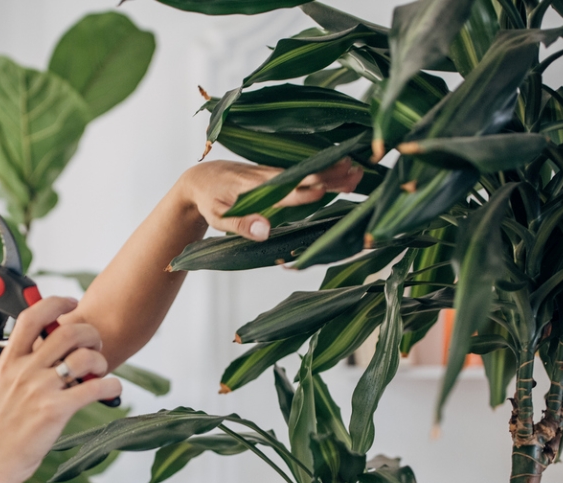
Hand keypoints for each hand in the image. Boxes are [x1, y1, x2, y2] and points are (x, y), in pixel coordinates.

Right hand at [0, 297, 121, 482]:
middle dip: (89, 333)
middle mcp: (24, 371)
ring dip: (100, 360)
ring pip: (84, 357)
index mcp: (6, 364)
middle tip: (94, 345)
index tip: (70, 303)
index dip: (55, 303)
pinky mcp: (56, 411)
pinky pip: (94, 389)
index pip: (31, 318)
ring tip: (100, 371)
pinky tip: (111, 390)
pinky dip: (110, 386)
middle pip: (67, 332)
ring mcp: (40, 390)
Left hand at [177, 158, 363, 241]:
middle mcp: (269, 177)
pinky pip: (304, 172)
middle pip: (303, 177)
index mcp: (255, 189)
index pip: (283, 191)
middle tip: (356, 176)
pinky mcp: (278, 173)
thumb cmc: (210, 200)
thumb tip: (266, 232)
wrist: (202, 177)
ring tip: (359, 172)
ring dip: (333, 171)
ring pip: (308, 172)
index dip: (303, 192)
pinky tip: (345, 171)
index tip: (324, 190)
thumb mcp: (219, 217)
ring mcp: (275, 173)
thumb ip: (242, 225)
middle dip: (329, 176)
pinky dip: (325, 171)